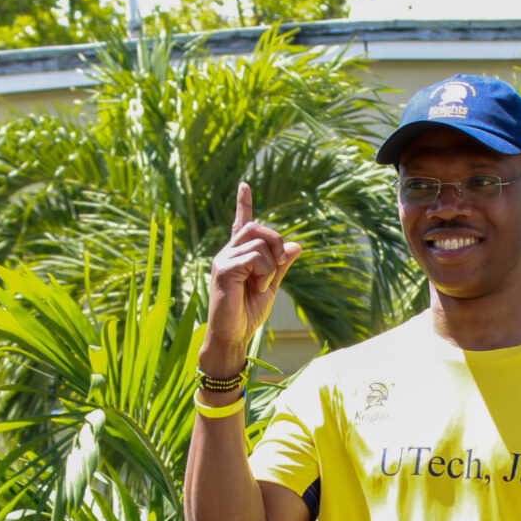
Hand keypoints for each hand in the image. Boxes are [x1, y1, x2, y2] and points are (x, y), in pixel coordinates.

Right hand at [201, 182, 300, 371]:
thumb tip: (297, 246)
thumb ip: (281, 266)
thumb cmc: (248, 313)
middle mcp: (228, 252)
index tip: (244, 185)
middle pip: (257, 228)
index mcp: (238, 255)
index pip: (241, 224)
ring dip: (271, 263)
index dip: (243, 204)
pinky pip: (254, 258)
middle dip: (277, 241)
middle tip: (281, 264)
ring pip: (258, 241)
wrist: (233, 336)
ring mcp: (223, 259)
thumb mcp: (270, 286)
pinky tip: (256, 287)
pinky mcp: (223, 269)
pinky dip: (264, 273)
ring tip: (262, 284)